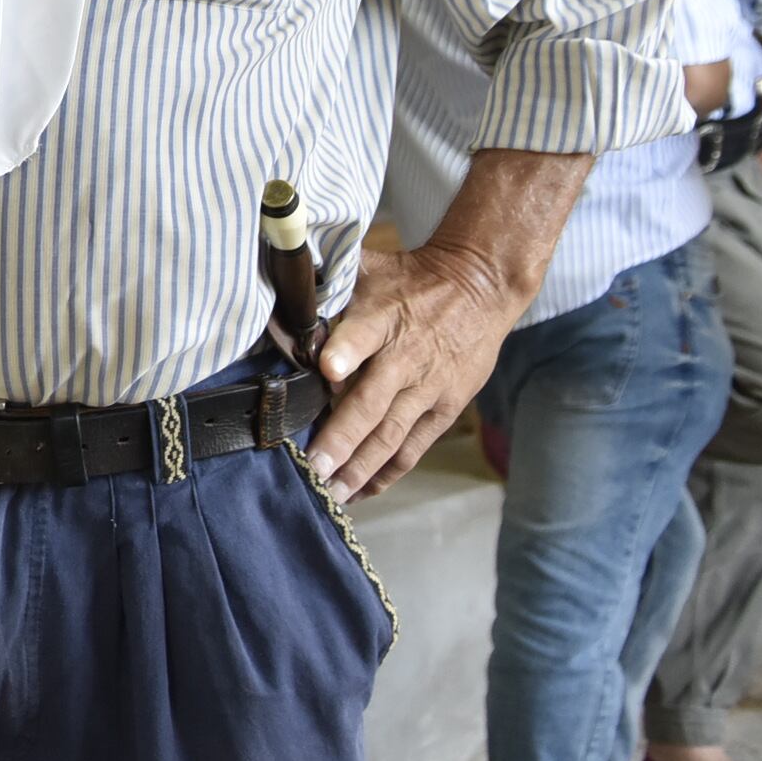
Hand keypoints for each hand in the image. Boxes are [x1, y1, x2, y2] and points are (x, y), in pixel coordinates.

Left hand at [308, 233, 525, 501]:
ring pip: (391, 434)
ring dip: (360, 466)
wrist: (480, 288)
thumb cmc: (411, 279)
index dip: (345, 352)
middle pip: (372, 402)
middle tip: (314, 467)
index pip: (363, 334)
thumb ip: (328, 283)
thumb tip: (281, 284)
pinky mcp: (445, 408)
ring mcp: (428, 388)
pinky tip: (361, 491)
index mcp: (383, 317)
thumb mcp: (370, 268)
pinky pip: (413, 447)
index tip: (327, 370)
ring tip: (332, 493)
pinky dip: (387, 471)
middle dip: (342, 437)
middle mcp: (406, 358)